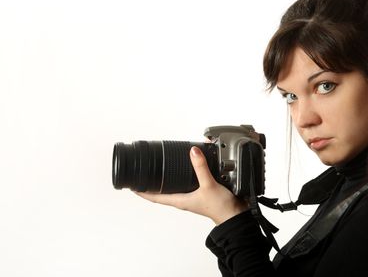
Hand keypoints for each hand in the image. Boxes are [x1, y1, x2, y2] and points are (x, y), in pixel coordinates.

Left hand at [134, 146, 248, 224]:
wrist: (235, 215)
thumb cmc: (220, 207)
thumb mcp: (208, 185)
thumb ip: (201, 167)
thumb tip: (192, 152)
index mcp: (180, 200)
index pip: (154, 198)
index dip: (142, 192)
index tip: (131, 184)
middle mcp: (184, 199)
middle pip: (161, 193)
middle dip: (151, 185)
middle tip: (141, 175)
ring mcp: (192, 197)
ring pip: (173, 189)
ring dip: (165, 181)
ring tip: (157, 171)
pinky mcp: (201, 193)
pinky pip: (186, 185)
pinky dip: (181, 178)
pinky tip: (184, 171)